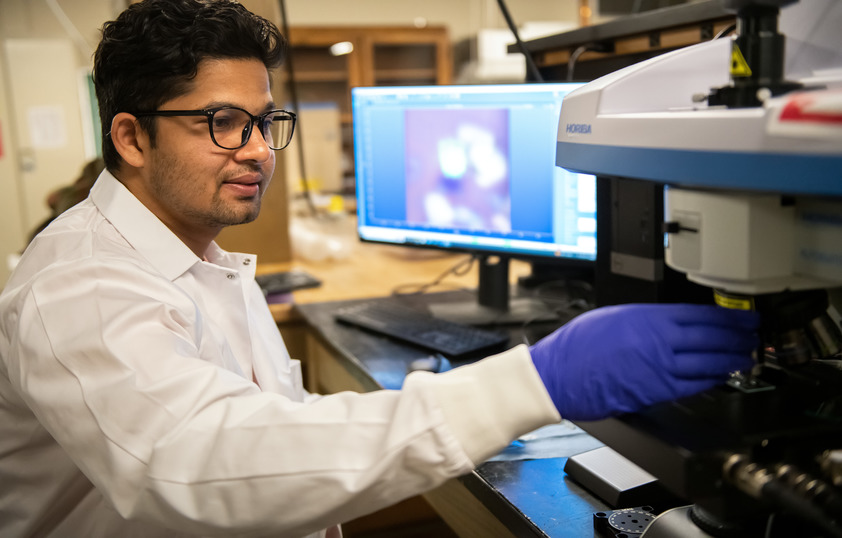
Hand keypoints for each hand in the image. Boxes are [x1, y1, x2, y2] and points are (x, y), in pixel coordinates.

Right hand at [529, 303, 758, 420]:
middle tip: (752, 337)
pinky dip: (710, 380)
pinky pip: (692, 385)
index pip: (701, 315)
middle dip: (738, 338)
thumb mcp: (614, 316)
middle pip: (711, 338)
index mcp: (648, 318)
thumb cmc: (577, 346)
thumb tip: (670, 322)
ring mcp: (658, 368)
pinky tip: (720, 376)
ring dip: (731, 360)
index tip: (744, 319)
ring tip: (744, 357)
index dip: (729, 319)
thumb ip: (646, 319)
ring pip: (708, 364)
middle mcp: (658, 342)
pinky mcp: (654, 391)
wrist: (558, 375)